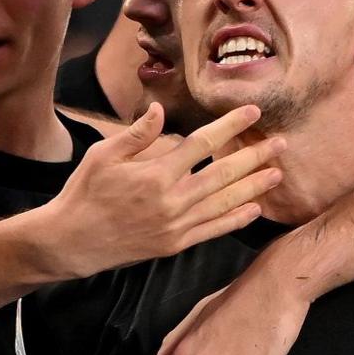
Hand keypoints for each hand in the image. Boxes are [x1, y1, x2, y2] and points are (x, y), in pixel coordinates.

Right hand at [40, 103, 283, 275]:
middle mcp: (173, 200)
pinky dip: (236, 219)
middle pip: (224, 173)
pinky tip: (254, 209)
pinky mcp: (175, 244)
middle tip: (280, 144)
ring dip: (254, 187)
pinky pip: (213, 230)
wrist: (73, 241)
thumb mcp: (104, 154)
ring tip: (277, 174)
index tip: (252, 112)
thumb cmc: (86, 192)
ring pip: (225, 202)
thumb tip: (160, 110)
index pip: (203, 143)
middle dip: (254, 157)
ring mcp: (177, 225)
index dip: (230, 126)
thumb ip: (137, 134)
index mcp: (156, 173)